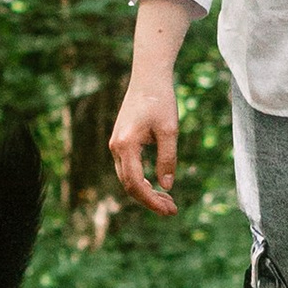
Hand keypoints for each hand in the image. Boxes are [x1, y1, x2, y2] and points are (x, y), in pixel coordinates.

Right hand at [110, 0, 197, 216]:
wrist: (149, 77)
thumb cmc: (161, 100)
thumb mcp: (170, 131)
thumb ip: (168, 159)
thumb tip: (166, 186)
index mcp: (125, 145)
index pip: (136, 184)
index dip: (152, 201)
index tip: (170, 210)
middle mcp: (116, 147)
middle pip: (129, 185)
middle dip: (150, 200)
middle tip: (172, 210)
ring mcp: (116, 145)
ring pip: (128, 178)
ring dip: (146, 192)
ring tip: (168, 201)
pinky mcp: (121, 141)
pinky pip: (129, 168)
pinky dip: (142, 180)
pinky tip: (158, 185)